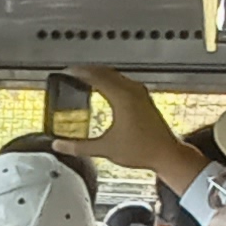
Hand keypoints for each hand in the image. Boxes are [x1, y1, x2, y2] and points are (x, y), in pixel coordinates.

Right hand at [65, 65, 202, 191]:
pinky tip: (105, 88)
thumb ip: (79, 147)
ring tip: (85, 78)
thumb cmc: (142, 151)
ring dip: (100, 74)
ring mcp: (140, 93)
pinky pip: (124, 81)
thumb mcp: (105, 149)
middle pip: (105, 72)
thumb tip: (59, 146)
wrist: (167, 154)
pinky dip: (111, 80)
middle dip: (87, 71)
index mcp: (122, 97)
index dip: (78, 72)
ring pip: (116, 75)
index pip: (95, 76)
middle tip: (72, 73)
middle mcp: (132, 91)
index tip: (66, 72)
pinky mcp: (145, 98)